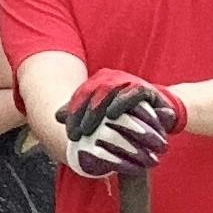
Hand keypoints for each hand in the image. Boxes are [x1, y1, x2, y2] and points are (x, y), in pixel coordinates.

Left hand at [60, 69, 186, 178]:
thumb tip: (56, 116)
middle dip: (82, 115)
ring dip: (96, 110)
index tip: (70, 134)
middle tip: (78, 134)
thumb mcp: (100, 115)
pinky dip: (121, 103)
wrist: (156, 113)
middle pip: (90, 93)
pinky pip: (131, 93)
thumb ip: (80, 113)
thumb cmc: (124, 115)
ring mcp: (127, 81)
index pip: (79, 96)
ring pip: (107, 91)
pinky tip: (112, 116)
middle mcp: (110, 78)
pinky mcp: (144, 88)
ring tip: (89, 129)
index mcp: (96, 82)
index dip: (73, 115)